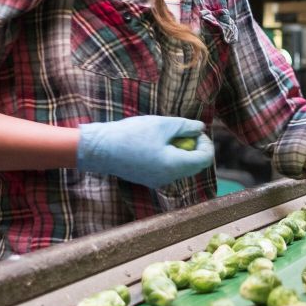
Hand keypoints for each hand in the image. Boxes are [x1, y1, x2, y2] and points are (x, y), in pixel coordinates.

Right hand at [76, 116, 213, 187]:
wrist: (100, 149)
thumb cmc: (131, 134)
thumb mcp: (162, 125)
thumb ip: (186, 126)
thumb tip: (201, 129)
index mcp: (174, 165)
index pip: (205, 159)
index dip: (205, 143)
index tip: (195, 131)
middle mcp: (169, 178)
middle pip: (195, 165)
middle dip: (194, 147)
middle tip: (183, 131)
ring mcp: (158, 181)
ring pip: (182, 167)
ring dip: (182, 151)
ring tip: (168, 136)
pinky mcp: (148, 179)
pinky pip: (169, 170)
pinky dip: (170, 157)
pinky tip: (157, 144)